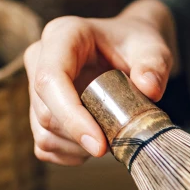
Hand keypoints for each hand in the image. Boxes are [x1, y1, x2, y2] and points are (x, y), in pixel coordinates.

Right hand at [25, 0, 178, 165]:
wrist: (130, 49)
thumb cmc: (137, 44)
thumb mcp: (153, 48)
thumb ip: (155, 64)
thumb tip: (150, 88)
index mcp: (62, 35)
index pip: (50, 80)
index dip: (71, 117)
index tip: (100, 145)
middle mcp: (40, 58)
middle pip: (45, 113)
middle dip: (81, 138)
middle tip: (117, 143)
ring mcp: (35, 86)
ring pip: (43, 133)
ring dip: (78, 148)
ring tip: (110, 138)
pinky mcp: (39, 110)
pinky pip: (45, 146)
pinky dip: (71, 154)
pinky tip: (96, 143)